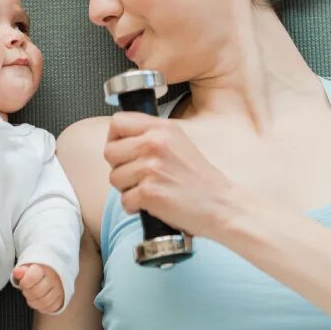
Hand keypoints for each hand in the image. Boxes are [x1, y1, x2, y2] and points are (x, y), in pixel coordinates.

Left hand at [12, 263, 63, 314]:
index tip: (23, 282)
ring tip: (32, 296)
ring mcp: (59, 289)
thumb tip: (17, 272)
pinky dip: (41, 307)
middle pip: (37, 292)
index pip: (32, 278)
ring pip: (44, 302)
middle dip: (28, 293)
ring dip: (34, 302)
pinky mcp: (61, 299)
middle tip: (27, 290)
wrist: (51, 274)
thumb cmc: (36, 272)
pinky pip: (50, 308)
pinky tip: (39, 300)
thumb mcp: (26, 269)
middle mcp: (54, 278)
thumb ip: (20, 271)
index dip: (24, 283)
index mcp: (44, 268)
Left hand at [104, 112, 236, 238]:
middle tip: (140, 176)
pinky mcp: (149, 192)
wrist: (221, 205)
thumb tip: (119, 139)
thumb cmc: (199, 179)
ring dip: (128, 189)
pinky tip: (154, 204)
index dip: (115, 139)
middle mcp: (155, 143)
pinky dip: (135, 207)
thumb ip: (150, 135)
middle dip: (120, 168)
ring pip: (114, 178)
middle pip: (110, 152)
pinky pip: (124, 200)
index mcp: (162, 128)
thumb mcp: (178, 142)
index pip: (117, 122)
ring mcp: (152, 167)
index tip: (124, 152)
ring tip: (151, 189)